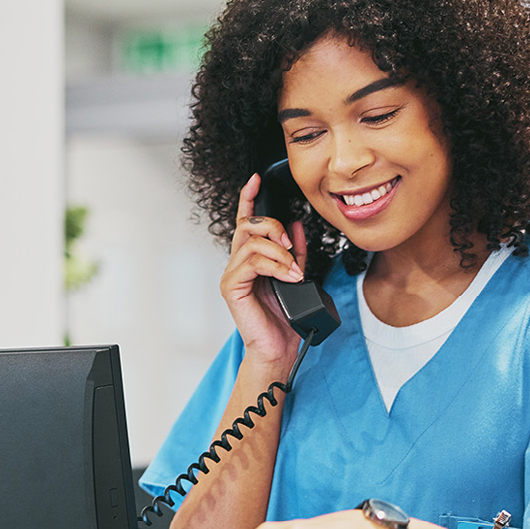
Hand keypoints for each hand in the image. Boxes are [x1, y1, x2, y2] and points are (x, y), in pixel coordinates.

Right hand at [221, 173, 308, 367]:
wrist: (280, 349)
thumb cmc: (286, 319)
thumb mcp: (297, 276)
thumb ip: (296, 252)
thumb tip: (296, 226)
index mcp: (251, 259)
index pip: (246, 221)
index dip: (248, 198)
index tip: (255, 179)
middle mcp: (238, 263)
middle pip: (249, 226)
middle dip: (273, 228)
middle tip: (292, 247)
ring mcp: (233, 275)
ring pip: (253, 243)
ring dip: (280, 253)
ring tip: (295, 272)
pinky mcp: (232, 287)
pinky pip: (251, 263)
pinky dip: (274, 266)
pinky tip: (288, 276)